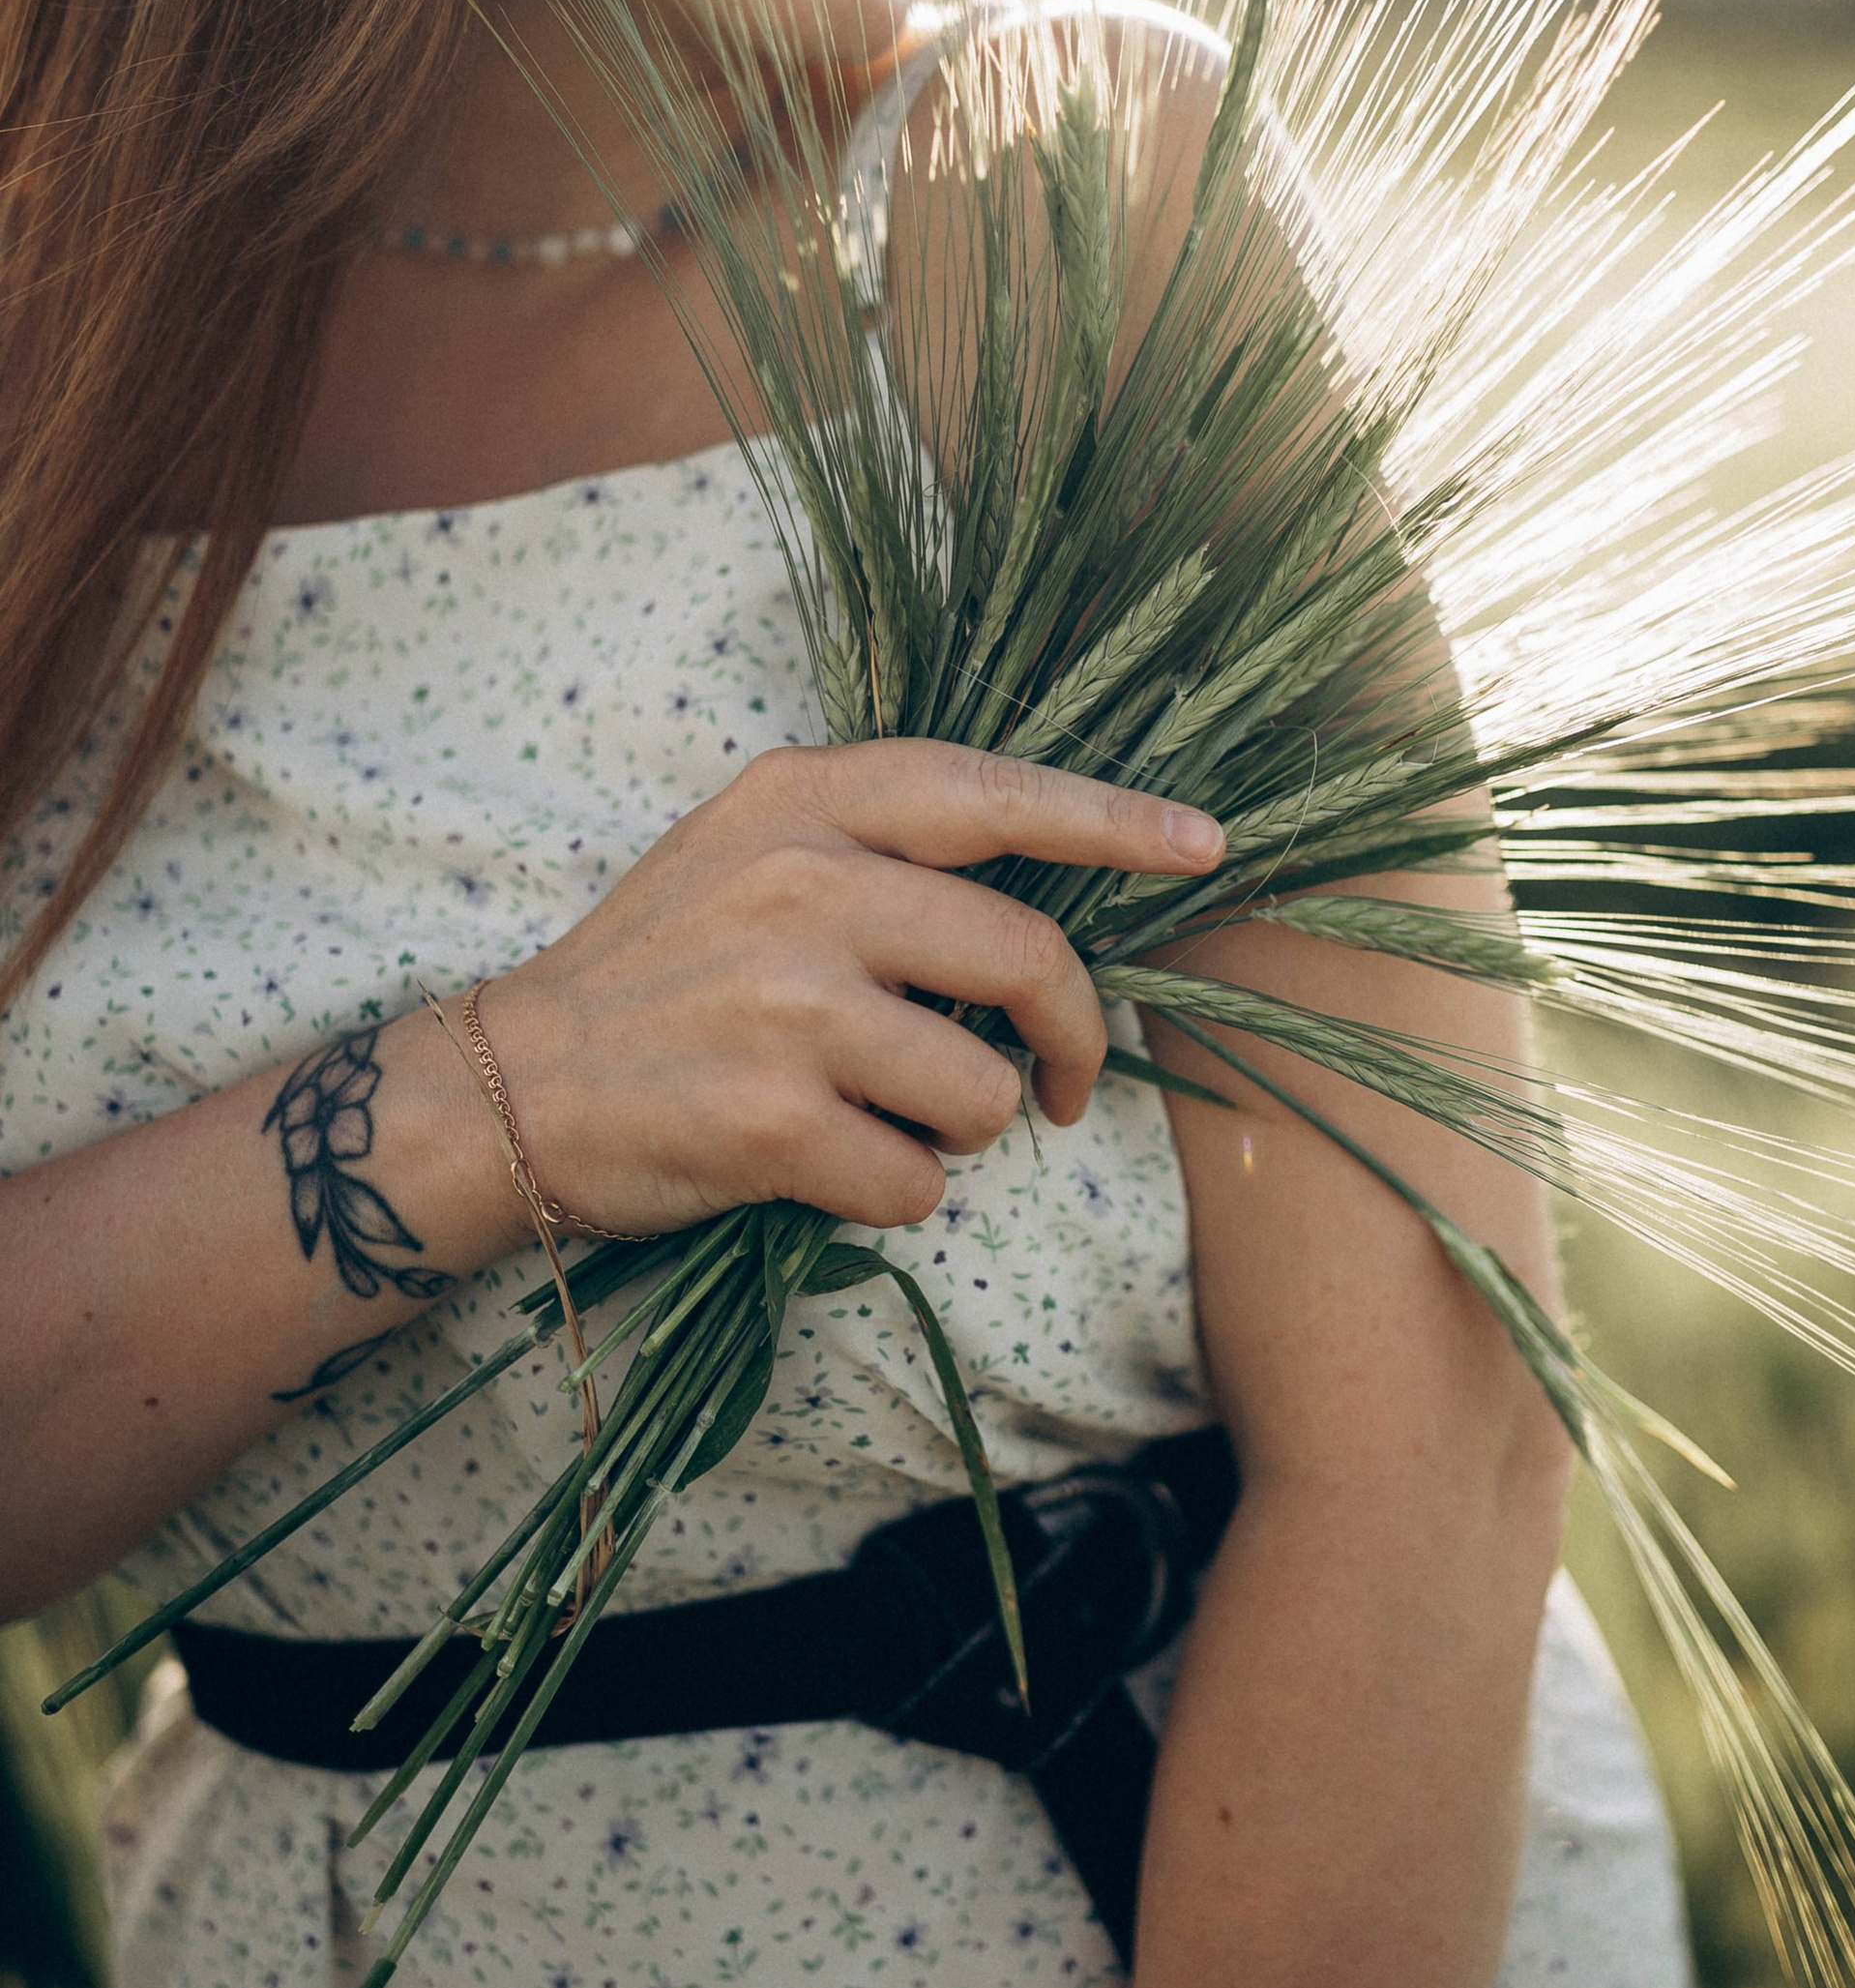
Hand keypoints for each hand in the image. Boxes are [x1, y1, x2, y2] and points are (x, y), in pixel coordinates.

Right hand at [478, 740, 1221, 1234]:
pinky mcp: (772, 1125)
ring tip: (887, 1118)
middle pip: (1027, 961)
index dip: (1113, 819)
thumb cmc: (658, 971)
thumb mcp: (748, 850)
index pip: (994, 793)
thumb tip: (1045, 891)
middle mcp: (802, 888)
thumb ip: (879, 847)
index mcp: (802, 802)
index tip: (1206, 843)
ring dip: (961, 1130)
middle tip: (1065, 1084)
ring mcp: (788, 1008)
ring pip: (982, 1092)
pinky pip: (917, 1183)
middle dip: (1073, 1039)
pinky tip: (827, 1167)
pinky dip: (894, 1194)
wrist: (514, 1088)